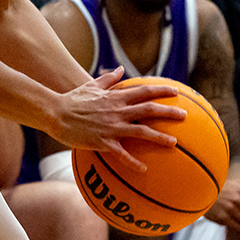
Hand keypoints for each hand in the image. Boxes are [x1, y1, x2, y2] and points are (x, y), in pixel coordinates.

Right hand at [49, 68, 183, 171]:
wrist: (55, 113)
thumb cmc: (72, 99)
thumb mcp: (91, 85)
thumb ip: (108, 78)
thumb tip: (120, 68)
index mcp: (116, 97)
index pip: (145, 91)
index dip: (162, 90)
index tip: (176, 91)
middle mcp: (118, 111)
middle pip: (149, 110)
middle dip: (169, 112)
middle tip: (184, 115)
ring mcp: (111, 127)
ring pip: (141, 132)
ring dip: (159, 137)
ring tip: (174, 143)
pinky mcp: (103, 142)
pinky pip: (122, 154)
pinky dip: (133, 162)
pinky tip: (144, 170)